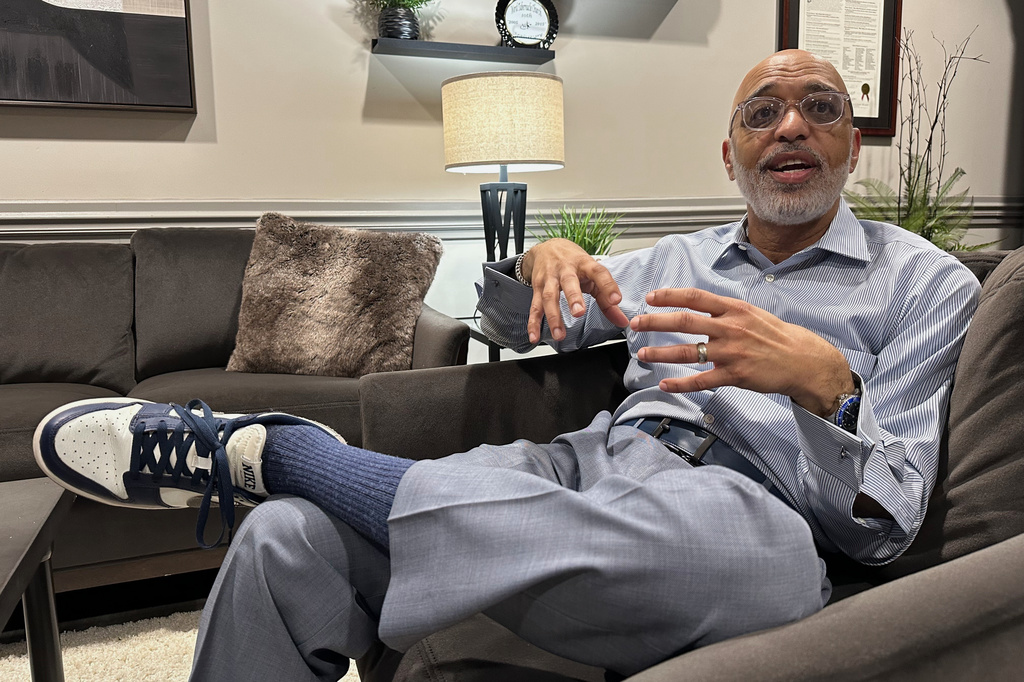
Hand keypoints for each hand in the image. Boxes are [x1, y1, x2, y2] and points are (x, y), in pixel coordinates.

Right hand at [522, 239, 628, 342]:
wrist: (547, 247)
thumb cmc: (574, 263)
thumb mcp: (593, 275)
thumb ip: (607, 300)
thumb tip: (622, 321)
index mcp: (584, 264)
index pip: (598, 272)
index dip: (608, 285)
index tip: (616, 299)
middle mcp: (565, 269)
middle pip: (569, 282)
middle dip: (573, 297)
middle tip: (579, 313)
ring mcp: (549, 279)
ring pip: (550, 297)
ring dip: (553, 316)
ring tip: (560, 334)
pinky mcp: (537, 288)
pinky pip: (535, 306)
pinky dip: (533, 322)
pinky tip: (535, 336)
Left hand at [629, 288, 853, 415]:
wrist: (803, 361)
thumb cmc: (776, 336)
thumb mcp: (752, 314)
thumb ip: (724, 311)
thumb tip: (697, 307)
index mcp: (734, 309)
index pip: (696, 297)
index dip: (670, 296)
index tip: (651, 297)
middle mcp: (731, 328)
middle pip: (685, 322)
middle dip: (656, 322)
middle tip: (636, 324)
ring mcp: (731, 353)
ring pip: (688, 352)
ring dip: (661, 352)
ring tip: (643, 353)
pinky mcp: (734, 375)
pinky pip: (701, 380)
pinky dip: (680, 383)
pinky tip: (665, 383)